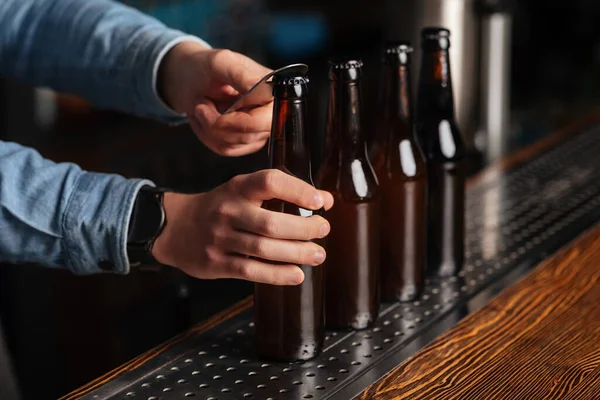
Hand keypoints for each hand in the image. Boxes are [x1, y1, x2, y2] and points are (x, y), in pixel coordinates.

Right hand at [152, 170, 333, 285]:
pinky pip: (251, 271)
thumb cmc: (220, 207)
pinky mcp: (216, 262)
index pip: (270, 182)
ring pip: (264, 249)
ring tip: (318, 254)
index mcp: (237, 188)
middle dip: (304, 228)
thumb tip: (325, 200)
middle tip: (323, 230)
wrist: (174, 227)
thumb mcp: (242, 191)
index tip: (321, 201)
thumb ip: (280, 193)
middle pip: (271, 223)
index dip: (298, 190)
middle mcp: (228, 211)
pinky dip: (277, 275)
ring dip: (296, 253)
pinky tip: (297, 274)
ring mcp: (220, 238)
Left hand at [159, 41, 272, 155]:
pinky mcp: (244, 142)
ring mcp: (257, 130)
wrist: (188, 79)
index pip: (266, 120)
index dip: (238, 120)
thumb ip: (240, 74)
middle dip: (217, 124)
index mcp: (270, 91)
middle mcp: (268, 113)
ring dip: (208, 128)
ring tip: (202, 107)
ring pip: (233, 144)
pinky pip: (225, 149)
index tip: (215, 105)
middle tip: (201, 105)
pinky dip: (207, 135)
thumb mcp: (219, 62)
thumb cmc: (204, 66)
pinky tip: (203, 119)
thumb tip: (264, 88)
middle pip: (248, 136)